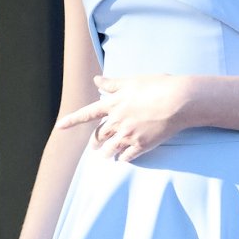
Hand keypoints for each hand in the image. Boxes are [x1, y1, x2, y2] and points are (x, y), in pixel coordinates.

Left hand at [57, 74, 195, 160]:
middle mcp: (118, 121)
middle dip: (95, 142)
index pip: (88, 113)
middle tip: (94, 147)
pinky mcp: (142, 144)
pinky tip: (124, 159)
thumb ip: (113, 83)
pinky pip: (127, 156)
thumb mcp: (133, 81)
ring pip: (110, 148)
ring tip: (106, 156)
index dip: (72, 120)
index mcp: (114, 104)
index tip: (59, 127)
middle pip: (99, 135)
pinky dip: (124, 158)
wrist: (179, 100)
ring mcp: (129, 134)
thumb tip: (96, 79)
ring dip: (106, 153)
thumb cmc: (158, 86)